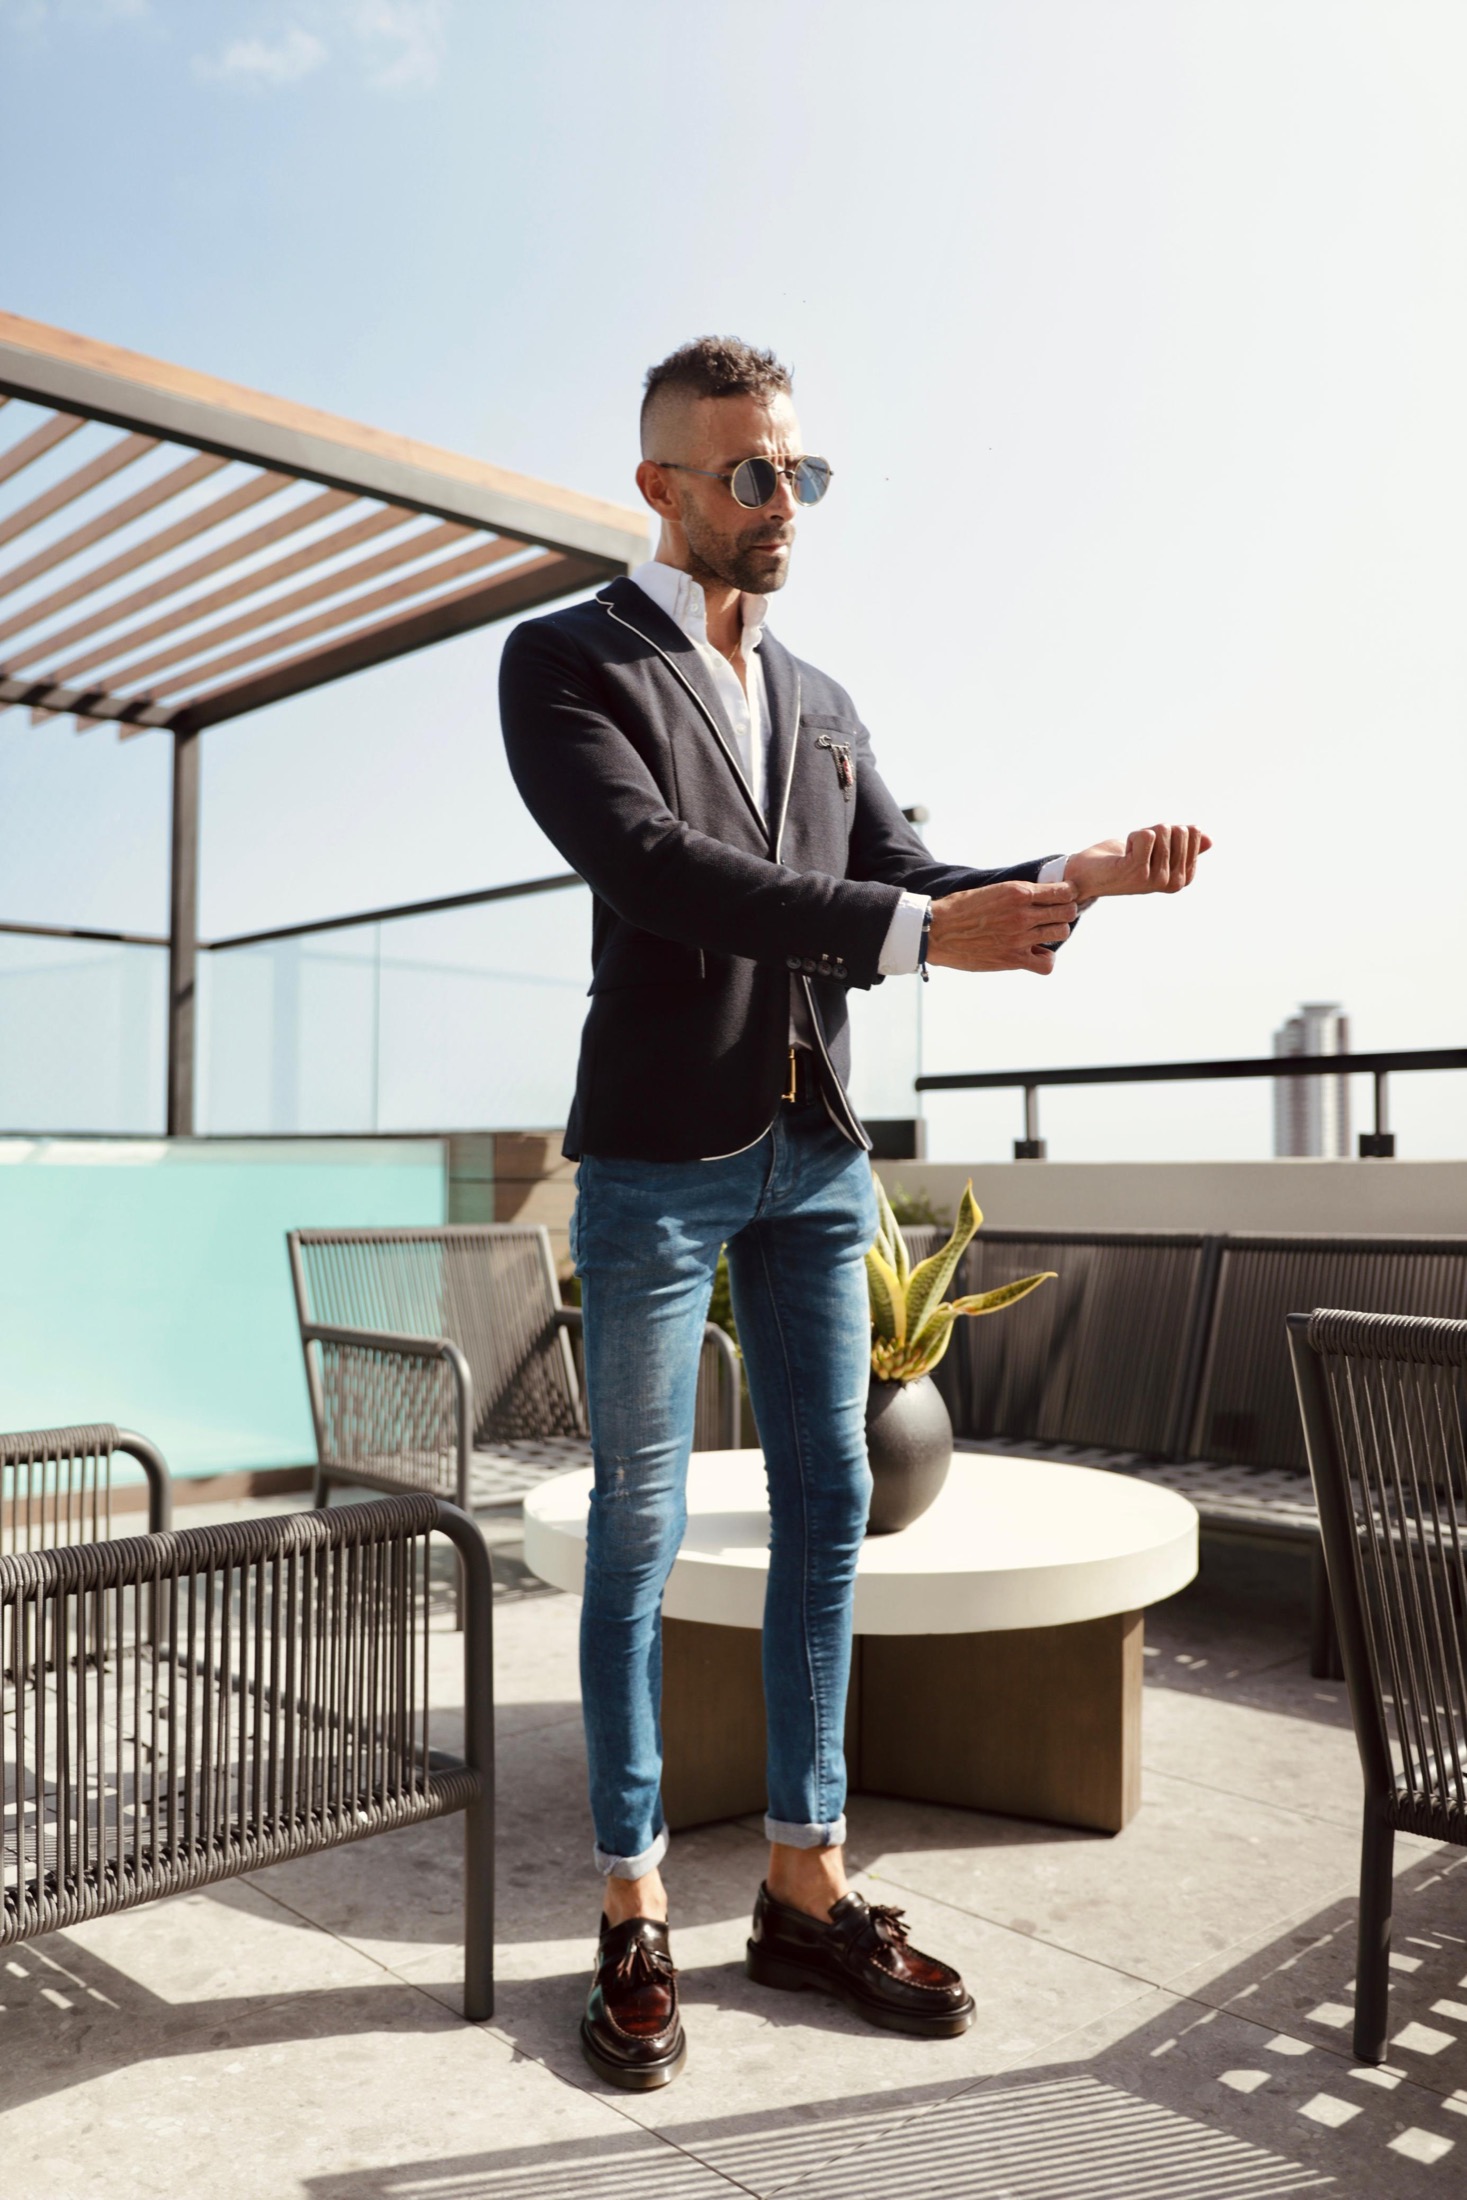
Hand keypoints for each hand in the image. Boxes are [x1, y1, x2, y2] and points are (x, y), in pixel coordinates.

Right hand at [927, 878, 1079, 975]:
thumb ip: (1017, 894)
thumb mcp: (992, 891)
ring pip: (1060, 933)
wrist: (937, 931)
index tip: (1061, 898)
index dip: (1067, 895)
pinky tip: (1034, 953)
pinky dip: (1045, 959)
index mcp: (1017, 892)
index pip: (1063, 891)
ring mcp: (1019, 937)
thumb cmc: (959, 909)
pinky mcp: (1012, 959)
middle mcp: (1023, 913)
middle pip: (1067, 912)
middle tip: (1051, 916)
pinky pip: (1047, 963)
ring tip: (1041, 934)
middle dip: (1063, 913)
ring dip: (1053, 933)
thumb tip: (1037, 895)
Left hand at [1064, 824, 1210, 900]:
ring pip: (1162, 830)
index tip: (1152, 849)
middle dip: (1155, 831)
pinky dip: (1131, 837)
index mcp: (1184, 877)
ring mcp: (1157, 879)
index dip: (1168, 832)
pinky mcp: (1138, 872)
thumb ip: (1182, 846)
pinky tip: (1122, 856)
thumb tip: (1209, 839)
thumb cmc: (1122, 860)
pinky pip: (1146, 835)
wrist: (1088, 875)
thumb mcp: (1157, 850)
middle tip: (1138, 850)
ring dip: (1140, 835)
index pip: (1193, 832)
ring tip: (1129, 853)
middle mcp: (1173, 883)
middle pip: (1179, 830)